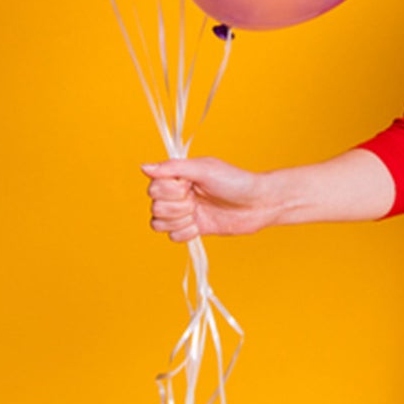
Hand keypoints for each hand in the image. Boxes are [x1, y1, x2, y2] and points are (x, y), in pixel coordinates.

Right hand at [142, 157, 278, 242]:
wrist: (259, 204)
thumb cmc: (236, 181)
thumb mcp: (205, 169)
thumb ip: (174, 168)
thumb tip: (143, 167)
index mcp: (179, 177)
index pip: (153, 188)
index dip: (169, 191)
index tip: (188, 185)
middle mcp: (179, 194)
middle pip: (155, 207)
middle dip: (177, 206)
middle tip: (197, 199)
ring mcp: (185, 212)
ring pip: (160, 223)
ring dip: (180, 220)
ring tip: (199, 212)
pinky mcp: (193, 228)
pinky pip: (173, 237)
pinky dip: (187, 232)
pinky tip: (202, 225)